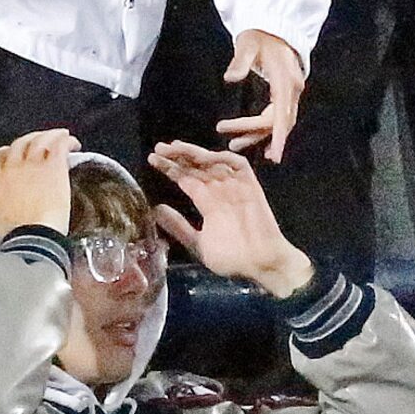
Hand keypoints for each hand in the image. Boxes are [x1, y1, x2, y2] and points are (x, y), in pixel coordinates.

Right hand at [0, 127, 76, 243]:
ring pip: (39, 139)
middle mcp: (12, 169)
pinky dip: (66, 141)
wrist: (32, 240)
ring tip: (61, 135)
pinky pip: (59, 146)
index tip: (10, 154)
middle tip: (39, 141)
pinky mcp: (53, 169)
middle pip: (19, 143)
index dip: (3, 153)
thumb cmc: (14, 237)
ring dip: (50, 135)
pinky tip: (73, 143)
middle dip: (29, 139)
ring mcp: (33, 167)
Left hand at [148, 142, 313, 297]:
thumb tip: (156, 209)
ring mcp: (235, 187)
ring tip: (173, 148)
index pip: (186, 179)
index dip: (170, 168)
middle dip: (177, 157)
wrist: (262, 265)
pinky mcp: (250, 186)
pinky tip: (204, 155)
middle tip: (158, 148)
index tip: (152, 160)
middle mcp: (219, 191)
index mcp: (208, 203)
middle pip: (196, 167)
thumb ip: (178, 227)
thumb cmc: (234, 259)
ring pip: (212, 162)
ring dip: (194, 153)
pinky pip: (238, 165)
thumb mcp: (198, 244)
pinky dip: (222, 158)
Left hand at [219, 29, 305, 160]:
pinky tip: (259, 142)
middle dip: (257, 135)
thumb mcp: (247, 44)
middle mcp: (292, 89)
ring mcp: (291, 92)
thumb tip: (230, 78)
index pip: (282, 114)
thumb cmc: (259, 35)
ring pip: (279, 121)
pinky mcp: (286, 93)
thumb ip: (240, 61)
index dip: (278, 137)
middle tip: (232, 145)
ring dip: (258, 134)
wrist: (274, 27)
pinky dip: (268, 130)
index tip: (274, 156)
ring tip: (234, 144)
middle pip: (279, 121)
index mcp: (285, 80)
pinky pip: (279, 117)